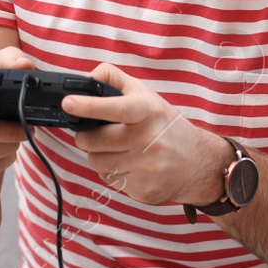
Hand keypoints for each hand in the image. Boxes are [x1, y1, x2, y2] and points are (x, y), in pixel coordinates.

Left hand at [61, 62, 230, 207]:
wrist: (200, 163)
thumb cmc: (167, 126)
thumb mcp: (148, 96)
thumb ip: (116, 80)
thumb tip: (87, 78)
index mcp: (149, 112)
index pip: (116, 107)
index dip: (89, 105)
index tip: (68, 102)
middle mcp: (149, 139)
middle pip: (93, 141)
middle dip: (88, 137)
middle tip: (99, 134)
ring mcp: (146, 167)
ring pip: (96, 163)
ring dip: (100, 156)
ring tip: (119, 150)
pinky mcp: (142, 189)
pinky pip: (109, 180)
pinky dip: (113, 173)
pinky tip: (130, 166)